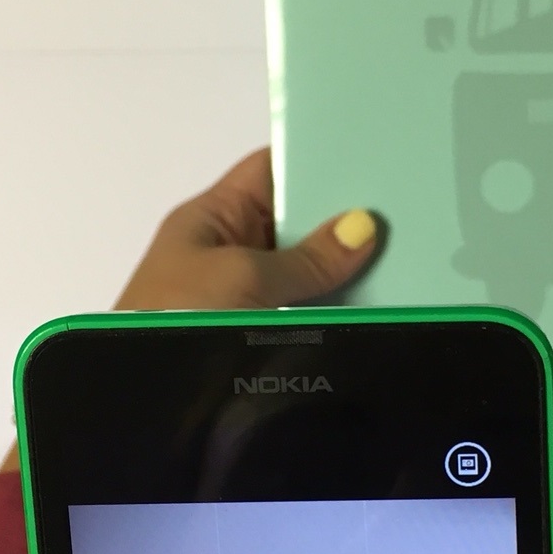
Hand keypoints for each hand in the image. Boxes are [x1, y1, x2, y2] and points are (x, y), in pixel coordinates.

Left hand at [0, 147, 383, 470]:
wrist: (144, 396)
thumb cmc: (180, 318)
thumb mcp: (246, 277)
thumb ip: (308, 257)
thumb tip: (363, 225)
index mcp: (213, 217)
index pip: (269, 170)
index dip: (316, 159)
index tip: (372, 157)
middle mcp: (231, 250)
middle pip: (295, 222)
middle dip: (342, 216)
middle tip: (405, 207)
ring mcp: (246, 295)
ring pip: (305, 270)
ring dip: (345, 266)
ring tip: (407, 249)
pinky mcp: (259, 334)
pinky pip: (306, 308)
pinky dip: (338, 304)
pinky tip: (383, 299)